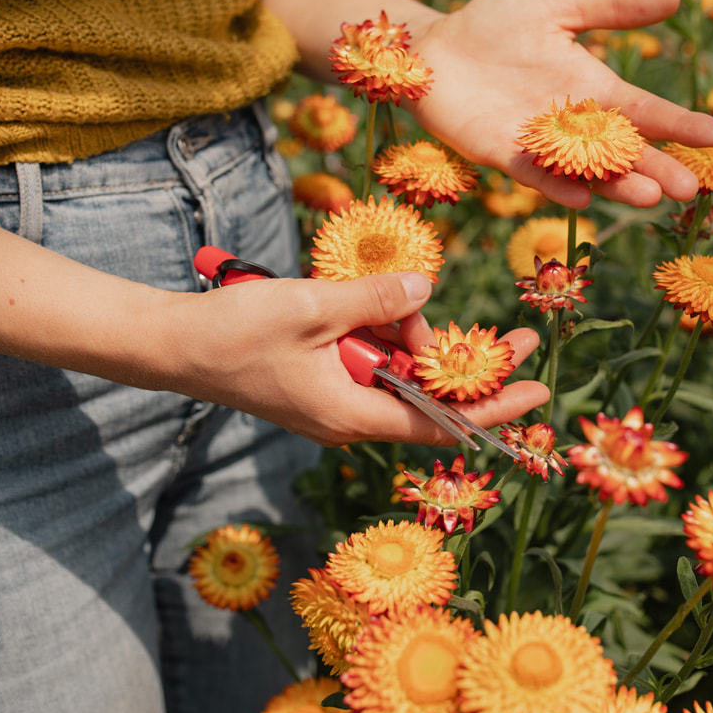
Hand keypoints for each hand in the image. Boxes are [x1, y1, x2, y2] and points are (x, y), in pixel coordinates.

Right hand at [164, 270, 548, 447]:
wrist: (175, 346)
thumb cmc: (235, 333)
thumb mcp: (312, 308)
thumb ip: (375, 301)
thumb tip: (428, 289)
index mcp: (352, 414)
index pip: (441, 423)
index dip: (495, 410)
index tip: (538, 395)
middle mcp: (351, 418)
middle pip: (430, 397)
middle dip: (470, 365)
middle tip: (518, 337)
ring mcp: (337, 402)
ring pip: (402, 375)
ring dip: (416, 340)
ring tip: (404, 301)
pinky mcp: (324, 382)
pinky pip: (373, 363)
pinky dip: (386, 337)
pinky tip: (381, 307)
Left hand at [407, 0, 712, 208]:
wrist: (431, 46)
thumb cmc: (492, 25)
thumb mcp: (556, 8)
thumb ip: (610, 8)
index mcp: (592, 89)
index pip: (644, 111)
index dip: (678, 124)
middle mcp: (572, 124)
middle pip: (623, 151)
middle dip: (657, 168)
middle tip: (691, 188)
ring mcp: (537, 143)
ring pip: (585, 170)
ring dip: (616, 185)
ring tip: (649, 198)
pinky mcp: (500, 154)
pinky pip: (532, 173)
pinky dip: (555, 185)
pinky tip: (581, 196)